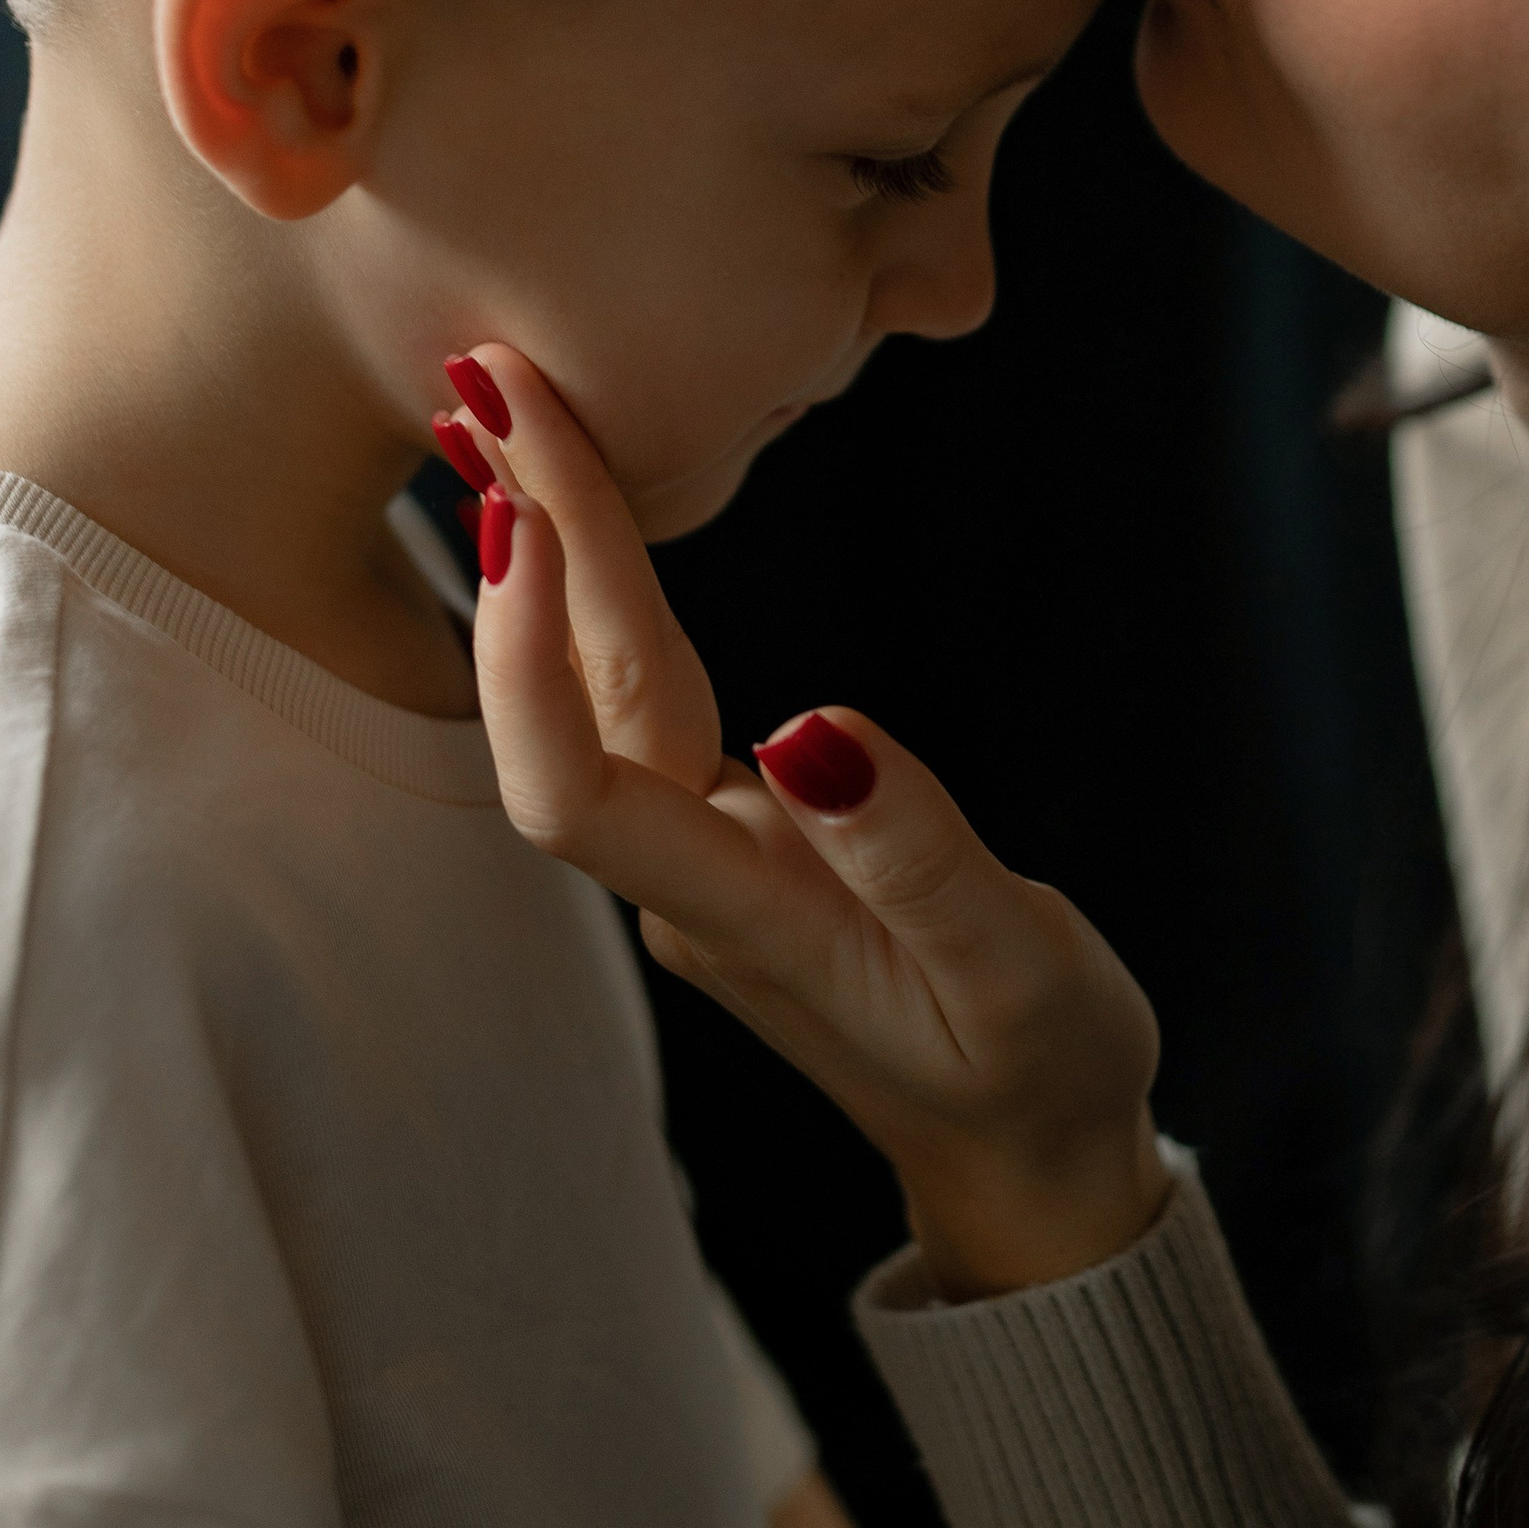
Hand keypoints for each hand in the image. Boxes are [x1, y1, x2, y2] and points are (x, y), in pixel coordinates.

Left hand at [451, 347, 1167, 1296]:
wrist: (1030, 1157)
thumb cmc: (1039, 1068)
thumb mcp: (1013, 970)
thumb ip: (916, 858)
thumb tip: (817, 736)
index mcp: (743, 915)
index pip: (578, 781)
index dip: (536, 645)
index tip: (526, 501)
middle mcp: (693, 883)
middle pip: (572, 703)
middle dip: (530, 533)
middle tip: (489, 370)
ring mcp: (704, 863)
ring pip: (594, 696)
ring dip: (548, 558)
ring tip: (500, 413)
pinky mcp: (735, 844)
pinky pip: (637, 703)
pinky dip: (597, 600)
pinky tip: (581, 533)